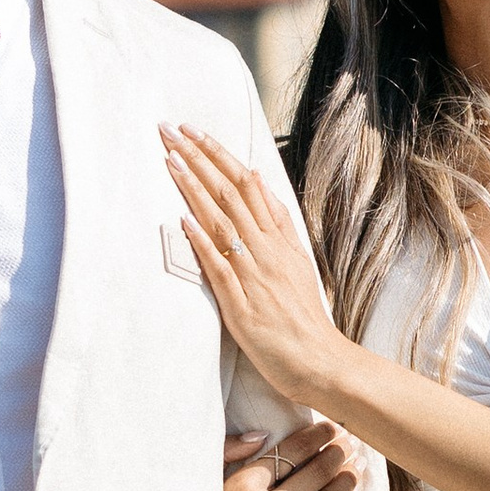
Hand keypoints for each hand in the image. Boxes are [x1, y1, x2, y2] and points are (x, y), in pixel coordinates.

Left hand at [160, 127, 344, 409]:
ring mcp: (254, 275)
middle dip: (199, 157)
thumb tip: (257, 185)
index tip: (195, 132)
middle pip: (231, 193)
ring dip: (194, 187)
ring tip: (169, 158)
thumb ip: (276, 227)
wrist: (320, 361)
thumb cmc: (303, 319)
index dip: (219, 155)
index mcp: (280, 240)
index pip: (248, 185)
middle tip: (172, 129)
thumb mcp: (296, 263)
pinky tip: (183, 219)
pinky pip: (220, 267)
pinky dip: (202, 241)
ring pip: (223, 221)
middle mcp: (267, 250)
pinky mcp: (241, 304)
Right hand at [205, 420, 367, 490]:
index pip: (290, 453)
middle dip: (338, 455)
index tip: (331, 429)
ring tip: (356, 471)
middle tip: (351, 446)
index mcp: (241, 488)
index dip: (316, 437)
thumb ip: (226, 454)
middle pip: (314, 475)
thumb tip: (261, 434)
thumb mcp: (202, 489)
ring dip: (346, 483)